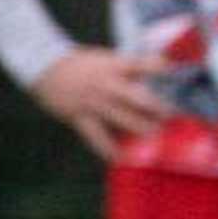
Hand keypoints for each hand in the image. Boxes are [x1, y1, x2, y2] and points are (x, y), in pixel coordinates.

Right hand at [27, 50, 172, 162]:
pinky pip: (98, 138)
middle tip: (173, 117)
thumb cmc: (79, 63)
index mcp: (113, 66)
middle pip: (138, 98)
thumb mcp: (104, 60)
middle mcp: (106, 84)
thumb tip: (151, 82)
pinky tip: (121, 158)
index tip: (175, 72)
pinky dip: (110, 150)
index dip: (159, 67)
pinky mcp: (80, 117)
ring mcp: (93, 102)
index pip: (142, 64)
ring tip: (156, 139)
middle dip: (158, 109)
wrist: (42, 65)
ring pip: (123, 120)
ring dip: (142, 130)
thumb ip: (125, 71)